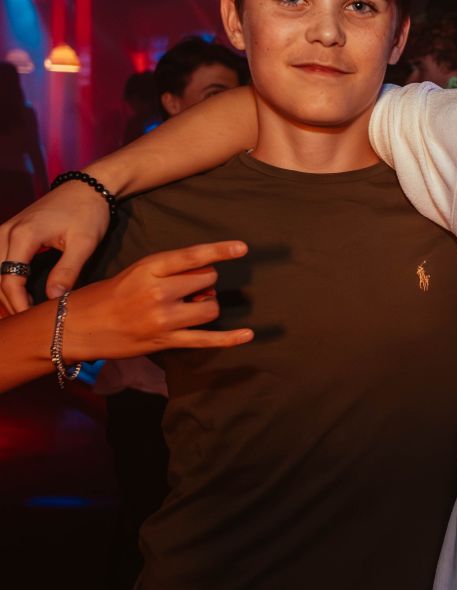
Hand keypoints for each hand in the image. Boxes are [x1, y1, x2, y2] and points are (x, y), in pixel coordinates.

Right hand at [0, 180, 110, 315]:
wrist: (88, 186)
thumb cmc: (88, 212)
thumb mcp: (84, 243)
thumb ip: (68, 270)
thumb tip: (53, 298)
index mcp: (23, 236)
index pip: (10, 280)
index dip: (19, 304)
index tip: (33, 321)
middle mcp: (6, 232)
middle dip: (10, 301)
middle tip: (29, 322)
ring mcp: (5, 230)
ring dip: (4, 291)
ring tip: (23, 310)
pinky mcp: (9, 231)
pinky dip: (4, 278)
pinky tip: (19, 293)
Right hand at [61, 242, 253, 359]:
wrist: (76, 326)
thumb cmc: (106, 295)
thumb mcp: (135, 272)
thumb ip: (168, 272)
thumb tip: (203, 280)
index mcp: (150, 268)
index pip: (193, 256)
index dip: (220, 251)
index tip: (242, 248)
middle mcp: (159, 292)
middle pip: (207, 280)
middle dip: (204, 283)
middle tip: (189, 289)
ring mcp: (163, 319)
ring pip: (211, 308)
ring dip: (208, 306)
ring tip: (191, 307)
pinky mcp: (165, 341)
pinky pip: (206, 339)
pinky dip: (229, 338)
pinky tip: (247, 334)